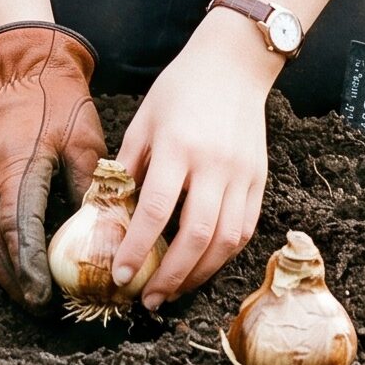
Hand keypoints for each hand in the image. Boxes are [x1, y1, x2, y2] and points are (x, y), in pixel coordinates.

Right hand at [0, 22, 105, 306]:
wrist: (24, 68)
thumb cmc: (60, 102)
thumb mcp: (84, 139)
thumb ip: (88, 184)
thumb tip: (102, 231)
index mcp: (18, 163)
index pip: (18, 225)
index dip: (29, 264)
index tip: (45, 294)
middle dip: (11, 279)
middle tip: (38, 306)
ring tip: (24, 295)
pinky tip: (6, 267)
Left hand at [114, 9, 278, 308]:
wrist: (234, 65)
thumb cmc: (181, 90)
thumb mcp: (144, 119)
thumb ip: (128, 165)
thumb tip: (105, 210)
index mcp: (178, 146)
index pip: (156, 208)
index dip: (137, 247)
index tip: (120, 274)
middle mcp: (214, 164)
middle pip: (195, 234)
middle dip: (170, 275)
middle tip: (148, 299)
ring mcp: (242, 174)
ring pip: (225, 240)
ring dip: (198, 274)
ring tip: (173, 290)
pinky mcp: (259, 180)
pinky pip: (244, 229)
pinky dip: (223, 255)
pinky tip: (202, 266)